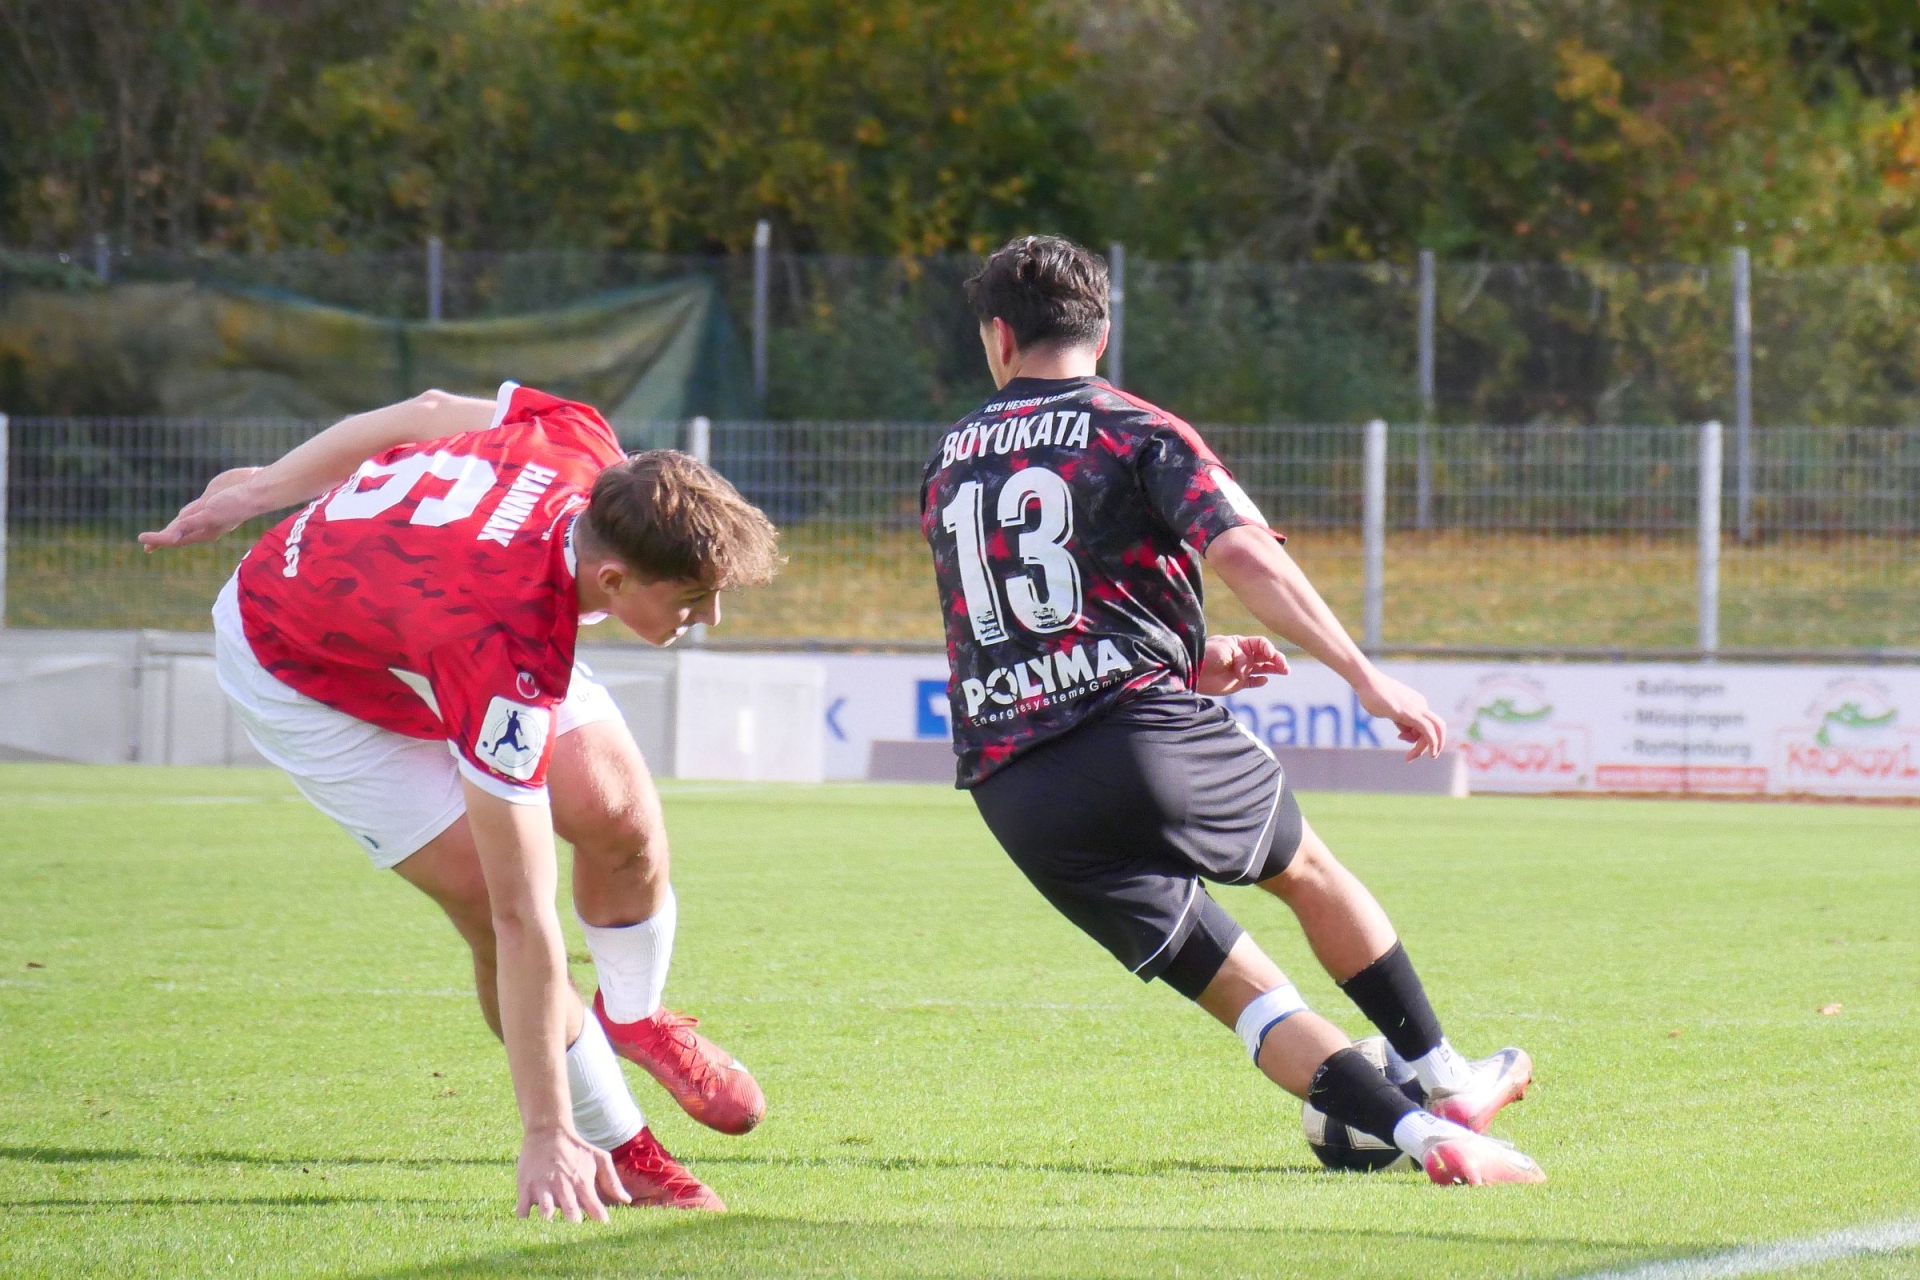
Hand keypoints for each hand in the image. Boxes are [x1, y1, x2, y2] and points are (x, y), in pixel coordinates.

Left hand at [138, 468, 266, 550]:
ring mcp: (208, 512)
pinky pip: (194, 509)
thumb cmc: (235, 503)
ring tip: (163, 533)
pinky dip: (185, 512)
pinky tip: (184, 515)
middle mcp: (205, 524)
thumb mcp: (209, 514)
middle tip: (146, 543)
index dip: (158, 539)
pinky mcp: (211, 499)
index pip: (175, 538)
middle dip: (162, 538)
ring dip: (173, 527)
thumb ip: (189, 525)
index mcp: (204, 531)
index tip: (141, 539)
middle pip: (178, 532)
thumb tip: (170, 537)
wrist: (257, 489)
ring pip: (185, 521)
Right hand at [516, 1126, 629, 1222]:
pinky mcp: (526, 1187)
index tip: (602, 1226)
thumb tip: (626, 1201)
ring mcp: (544, 1187)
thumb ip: (612, 1181)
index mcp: (582, 1182)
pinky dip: (524, 1216)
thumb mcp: (599, 1159)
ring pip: (545, 1209)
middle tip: (574, 1223)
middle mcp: (564, 1186)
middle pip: (570, 1210)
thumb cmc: (576, 1149)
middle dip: (573, 1219)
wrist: (548, 1131)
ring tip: (548, 1218)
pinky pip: (523, 1209)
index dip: (599, 1217)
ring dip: (547, 1216)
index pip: (594, 1206)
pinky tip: (527, 1217)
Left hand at [1196, 634, 1289, 694]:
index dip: (1268, 648)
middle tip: (1284, 666)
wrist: (1193, 671)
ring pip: (1264, 669)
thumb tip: (1246, 672)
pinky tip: (1264, 680)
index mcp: (1241, 644)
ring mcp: (1242, 670)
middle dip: (1277, 659)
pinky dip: (1260, 681)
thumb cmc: (1208, 655)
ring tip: (1285, 671)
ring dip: (1275, 669)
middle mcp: (1244, 656)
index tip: (1270, 655)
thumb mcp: (1225, 649)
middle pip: (1266, 656)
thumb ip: (1241, 658)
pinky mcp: (1239, 683)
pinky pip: (1254, 682)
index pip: (1261, 643)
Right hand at [1353, 670, 1447, 759]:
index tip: (1400, 737)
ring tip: (1410, 757)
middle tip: (1423, 755)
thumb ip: (1400, 721)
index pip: (1427, 724)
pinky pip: (1429, 731)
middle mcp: (1421, 704)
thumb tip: (1405, 732)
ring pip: (1436, 731)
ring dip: (1428, 747)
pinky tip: (1430, 753)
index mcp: (1417, 703)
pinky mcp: (1411, 713)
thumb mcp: (1389, 711)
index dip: (1416, 736)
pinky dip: (1432, 744)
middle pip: (1437, 727)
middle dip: (1435, 744)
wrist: (1367, 682)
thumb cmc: (1373, 695)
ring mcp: (1418, 708)